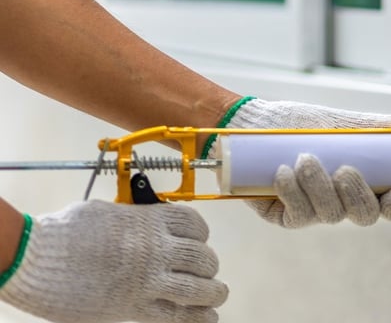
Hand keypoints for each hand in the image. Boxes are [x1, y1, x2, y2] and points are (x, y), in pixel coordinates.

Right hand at [0, 200, 226, 322]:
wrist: (37, 259)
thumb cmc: (65, 232)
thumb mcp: (107, 213)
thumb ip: (133, 221)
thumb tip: (143, 224)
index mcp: (149, 221)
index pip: (194, 224)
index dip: (201, 234)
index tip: (198, 241)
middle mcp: (156, 249)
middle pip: (202, 258)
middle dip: (208, 266)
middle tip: (206, 272)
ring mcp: (147, 279)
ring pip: (197, 288)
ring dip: (212, 292)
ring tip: (217, 294)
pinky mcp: (133, 307)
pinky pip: (176, 316)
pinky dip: (197, 318)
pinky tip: (208, 318)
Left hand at [219, 97, 390, 227]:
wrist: (256, 123)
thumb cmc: (300, 123)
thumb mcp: (339, 122)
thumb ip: (374, 127)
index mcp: (363, 182)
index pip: (390, 206)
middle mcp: (342, 201)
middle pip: (365, 216)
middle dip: (358, 196)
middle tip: (344, 170)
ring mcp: (315, 212)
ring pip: (330, 215)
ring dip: (320, 187)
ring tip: (305, 158)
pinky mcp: (286, 216)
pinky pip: (298, 214)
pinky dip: (292, 193)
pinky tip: (282, 172)